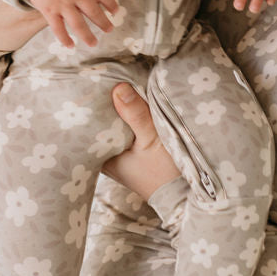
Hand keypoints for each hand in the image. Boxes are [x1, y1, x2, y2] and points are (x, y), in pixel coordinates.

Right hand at [17, 0, 121, 48]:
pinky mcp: (49, 11)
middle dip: (103, 22)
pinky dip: (64, 38)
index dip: (111, 3)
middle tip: (110, 29)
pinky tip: (70, 46)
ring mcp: (62, 3)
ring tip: (94, 43)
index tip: (115, 11)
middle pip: (93, 10)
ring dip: (87, 35)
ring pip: (78, 23)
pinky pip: (58, 28)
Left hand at [103, 83, 179, 201]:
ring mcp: (119, 157)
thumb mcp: (151, 139)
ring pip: (115, 127)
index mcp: (100, 157)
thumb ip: (135, 114)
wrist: (185, 195)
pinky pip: (126, 131)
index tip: (97, 83)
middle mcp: (105, 158)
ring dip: (120, 112)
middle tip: (108, 80)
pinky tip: (133, 106)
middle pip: (102, 124)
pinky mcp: (132, 155)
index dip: (94, 104)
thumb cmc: (166, 172)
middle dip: (107, 105)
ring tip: (120, 88)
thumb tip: (119, 87)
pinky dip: (129, 120)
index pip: (91, 124)